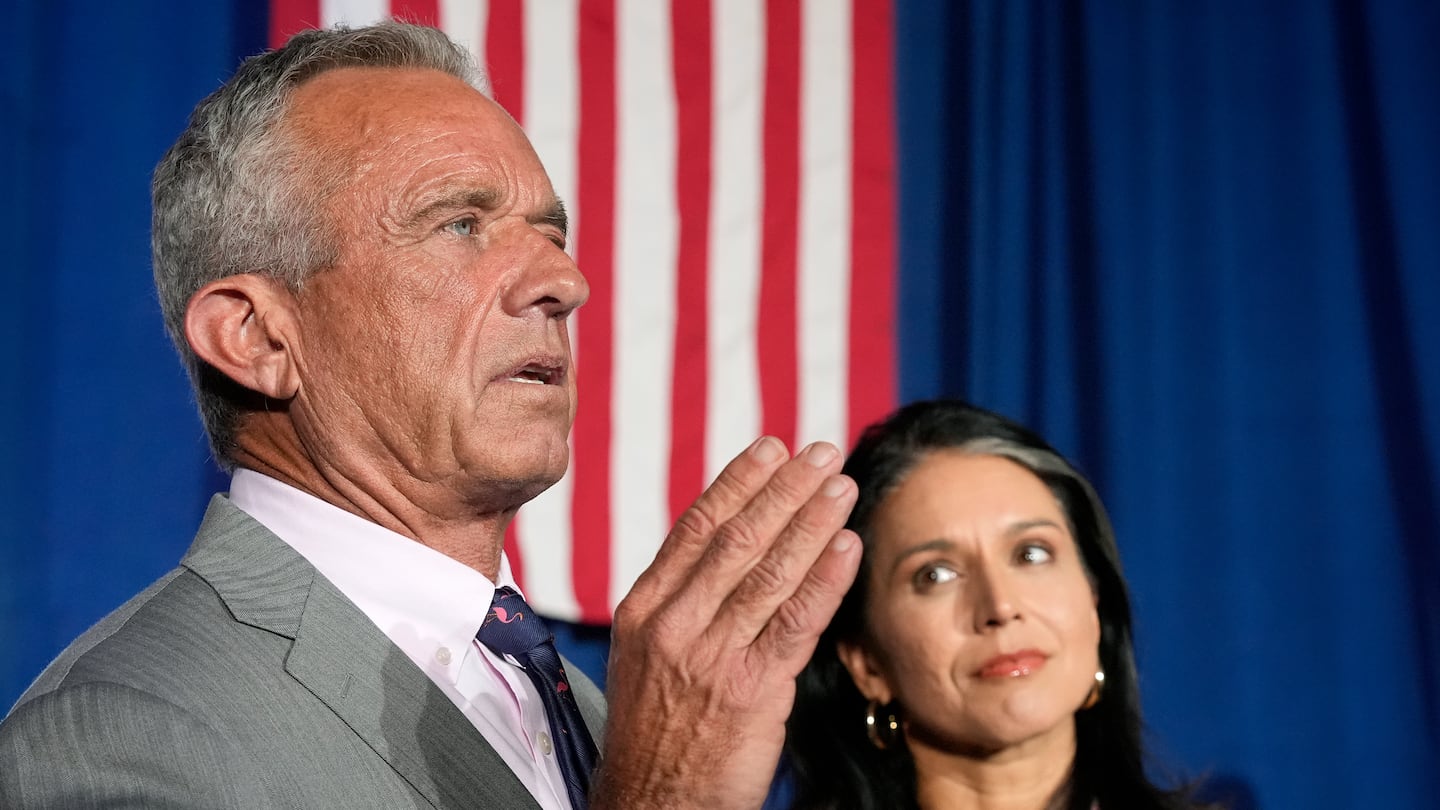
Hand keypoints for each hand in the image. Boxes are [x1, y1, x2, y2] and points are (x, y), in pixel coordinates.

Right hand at [591, 436, 860, 809]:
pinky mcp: (750, 691)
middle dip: (785, 489)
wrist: (651, 806)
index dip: (739, 483)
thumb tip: (722, 557)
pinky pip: (796, 621)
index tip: (772, 449)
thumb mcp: (646, 661)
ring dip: (812, 521)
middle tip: (821, 452)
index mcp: (643, 610)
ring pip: (769, 571)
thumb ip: (681, 608)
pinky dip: (825, 578)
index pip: (695, 528)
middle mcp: (673, 625)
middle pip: (737, 538)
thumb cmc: (655, 737)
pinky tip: (847, 546)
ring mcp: (710, 657)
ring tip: (842, 485)